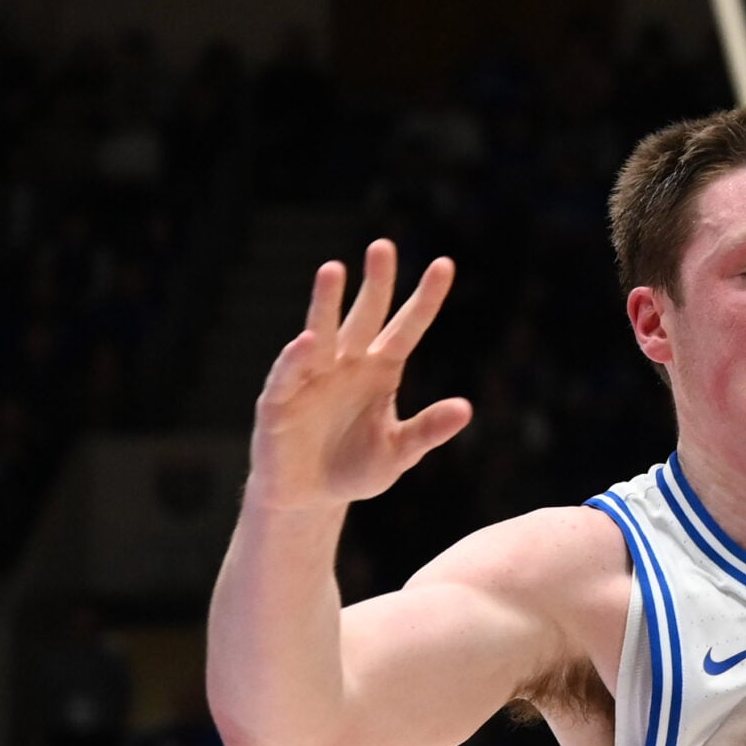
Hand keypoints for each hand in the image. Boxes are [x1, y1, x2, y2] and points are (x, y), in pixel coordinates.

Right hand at [247, 239, 465, 511]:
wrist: (308, 497)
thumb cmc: (355, 468)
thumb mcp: (399, 452)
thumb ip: (428, 431)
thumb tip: (466, 408)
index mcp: (380, 371)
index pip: (407, 327)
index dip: (425, 298)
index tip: (445, 265)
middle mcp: (347, 364)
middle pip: (364, 317)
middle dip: (374, 284)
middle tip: (383, 247)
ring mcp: (312, 377)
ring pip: (322, 332)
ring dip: (327, 303)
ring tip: (334, 270)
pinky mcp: (279, 400)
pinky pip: (289, 375)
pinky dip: (297, 358)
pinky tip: (307, 341)